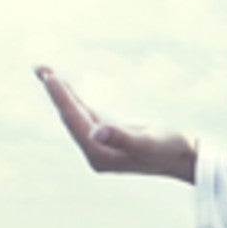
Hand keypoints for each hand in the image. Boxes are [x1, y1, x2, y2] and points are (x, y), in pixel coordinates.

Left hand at [34, 65, 197, 181]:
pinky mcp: (109, 139)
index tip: (50, 77)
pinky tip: (70, 92)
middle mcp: (95, 151)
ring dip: (63, 95)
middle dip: (56, 93)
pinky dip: (77, 101)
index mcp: (99, 154)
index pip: (75, 121)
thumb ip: (123, 137)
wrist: (186, 159)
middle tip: (40, 68)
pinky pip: (87, 116)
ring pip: (76, 116)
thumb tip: (97, 130)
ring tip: (48, 74)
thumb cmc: (170, 150)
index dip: (62, 99)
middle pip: (70, 118)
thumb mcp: (147, 142)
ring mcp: (101, 146)